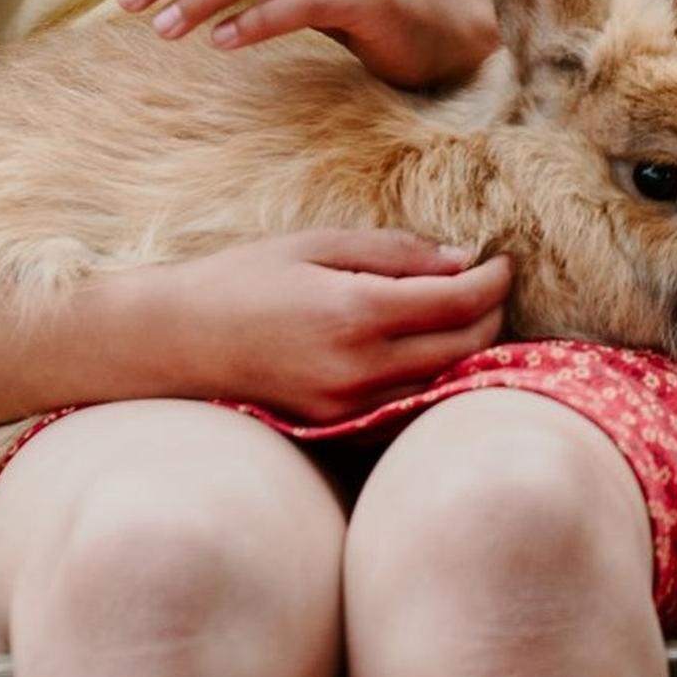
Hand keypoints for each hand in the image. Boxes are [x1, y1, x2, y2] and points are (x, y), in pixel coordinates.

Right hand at [143, 229, 513, 423]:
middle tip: (488, 285)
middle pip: (463, 349)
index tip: (504, 261)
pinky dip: (430, 380)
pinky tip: (428, 353)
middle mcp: (357, 370)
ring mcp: (347, 409)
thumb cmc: (241, 280)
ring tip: (463, 315)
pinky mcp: (334, 431)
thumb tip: (460, 260)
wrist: (172, 342)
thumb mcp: (316, 245)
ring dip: (466, 351)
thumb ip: (394, 253)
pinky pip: (405, 408)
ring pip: (442, 385)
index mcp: (355, 314)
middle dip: (488, 314)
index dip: (493, 281)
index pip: (458, 303)